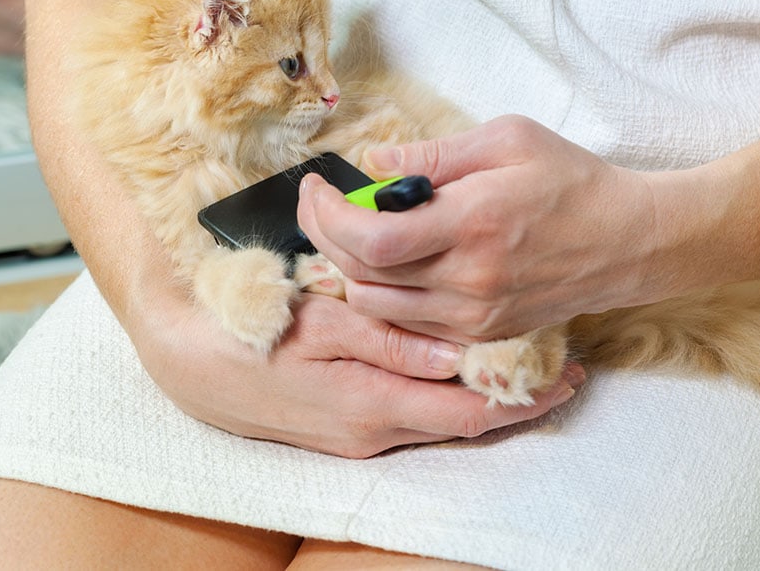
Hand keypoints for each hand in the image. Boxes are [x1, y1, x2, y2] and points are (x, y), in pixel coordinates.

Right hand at [132, 284, 582, 458]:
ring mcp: (361, 435)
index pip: (468, 412)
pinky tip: (462, 368)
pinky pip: (415, 413)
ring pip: (441, 418)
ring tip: (526, 364)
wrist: (193, 365)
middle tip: (564, 368)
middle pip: (463, 421)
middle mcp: (374, 432)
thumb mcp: (319, 325)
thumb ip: (388, 340)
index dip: (522, 398)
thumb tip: (452, 354)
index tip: (567, 375)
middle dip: (516, 399)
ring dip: (484, 395)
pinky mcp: (350, 426)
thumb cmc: (253, 335)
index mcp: (372, 406)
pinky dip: (448, 394)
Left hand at [298, 115, 659, 341]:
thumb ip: (433, 155)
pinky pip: (409, 325)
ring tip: (356, 230)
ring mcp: (474, 315)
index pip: (371, 239)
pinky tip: (392, 262)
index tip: (318, 188)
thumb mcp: (507, 140)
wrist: (627, 242)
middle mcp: (468, 281)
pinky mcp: (482, 333)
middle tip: (323, 203)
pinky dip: (385, 295)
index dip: (328, 216)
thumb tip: (372, 163)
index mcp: (473, 224)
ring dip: (352, 268)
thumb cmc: (571, 181)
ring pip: (377, 307)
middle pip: (361, 276)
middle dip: (326, 237)